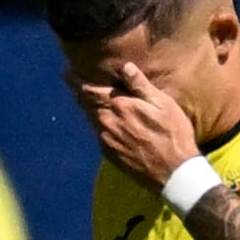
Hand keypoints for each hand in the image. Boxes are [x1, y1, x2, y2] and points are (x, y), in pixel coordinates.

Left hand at [76, 59, 198, 188]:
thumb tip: (125, 66)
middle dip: (80, 92)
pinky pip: (98, 133)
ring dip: (88, 108)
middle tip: (73, 82)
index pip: (89, 90)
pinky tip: (103, 121)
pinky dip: (98, 123)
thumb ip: (140, 86)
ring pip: (91, 118)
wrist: (172, 173)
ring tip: (86, 99)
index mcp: (119, 105)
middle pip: (87, 104)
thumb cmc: (173, 134)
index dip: (76, 80)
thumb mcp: (163, 104)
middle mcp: (107, 122)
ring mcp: (106, 139)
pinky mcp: (109, 153)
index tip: (66, 72)